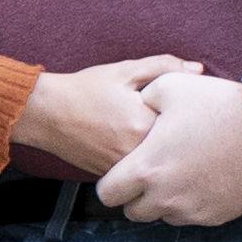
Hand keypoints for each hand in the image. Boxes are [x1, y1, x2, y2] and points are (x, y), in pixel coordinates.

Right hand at [10, 57, 189, 181]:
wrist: (43, 113)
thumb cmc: (84, 89)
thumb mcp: (124, 70)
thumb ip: (164, 66)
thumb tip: (198, 70)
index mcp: (145, 125)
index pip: (185, 123)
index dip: (185, 113)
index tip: (182, 105)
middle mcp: (136, 153)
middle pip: (172, 146)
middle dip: (174, 133)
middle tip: (162, 116)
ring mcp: (123, 168)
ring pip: (154, 161)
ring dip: (157, 148)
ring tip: (139, 127)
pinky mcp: (111, 175)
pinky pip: (136, 170)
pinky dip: (138, 157)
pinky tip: (125, 139)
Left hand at [91, 68, 241, 226]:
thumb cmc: (218, 105)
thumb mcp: (171, 86)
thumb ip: (142, 98)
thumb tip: (136, 106)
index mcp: (147, 169)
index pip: (107, 194)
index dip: (110, 181)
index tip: (122, 169)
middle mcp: (166, 198)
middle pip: (132, 212)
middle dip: (134, 195)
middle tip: (149, 172)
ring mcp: (192, 210)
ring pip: (161, 216)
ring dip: (161, 201)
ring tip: (177, 172)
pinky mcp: (216, 216)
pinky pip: (190, 218)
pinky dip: (188, 204)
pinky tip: (199, 178)